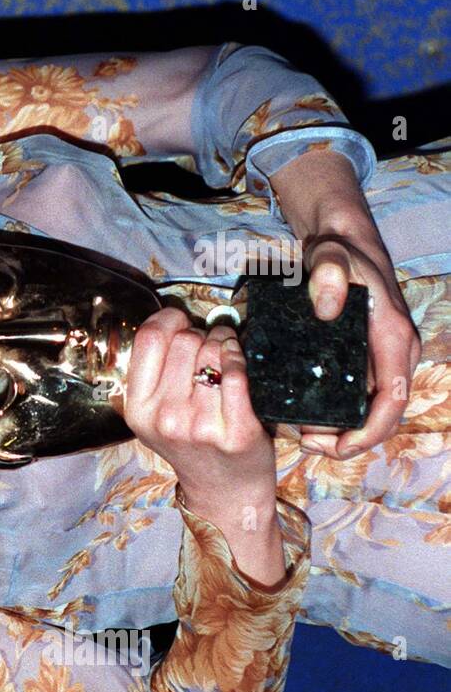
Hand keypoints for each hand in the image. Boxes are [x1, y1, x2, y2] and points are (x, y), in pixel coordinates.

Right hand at [124, 307, 275, 504]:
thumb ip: (156, 374)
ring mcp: (199, 426)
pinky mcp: (236, 432)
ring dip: (223, 344)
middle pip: (184, 341)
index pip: (148, 339)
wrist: (224, 492)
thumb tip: (177, 321)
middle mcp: (164, 418)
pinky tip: (238, 360)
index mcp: (138, 409)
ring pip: (213, 351)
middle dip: (199, 335)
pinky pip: (237, 374)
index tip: (180, 322)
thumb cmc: (192, 446)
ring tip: (224, 356)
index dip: (168, 319)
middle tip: (206, 347)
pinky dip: (240, 359)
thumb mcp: (155, 415)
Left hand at [299, 230, 420, 459]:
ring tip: (297, 432)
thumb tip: (326, 310)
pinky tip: (302, 415)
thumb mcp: (331, 256)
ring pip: (368, 411)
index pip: (392, 402)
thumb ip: (329, 273)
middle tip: (303, 442)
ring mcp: (380, 359)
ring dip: (338, 431)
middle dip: (346, 440)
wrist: (342, 245)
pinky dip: (333, 414)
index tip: (333, 446)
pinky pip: (356, 398)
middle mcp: (394, 355)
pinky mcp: (364, 359)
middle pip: (380, 416)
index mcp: (394, 341)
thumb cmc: (340, 252)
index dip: (367, 433)